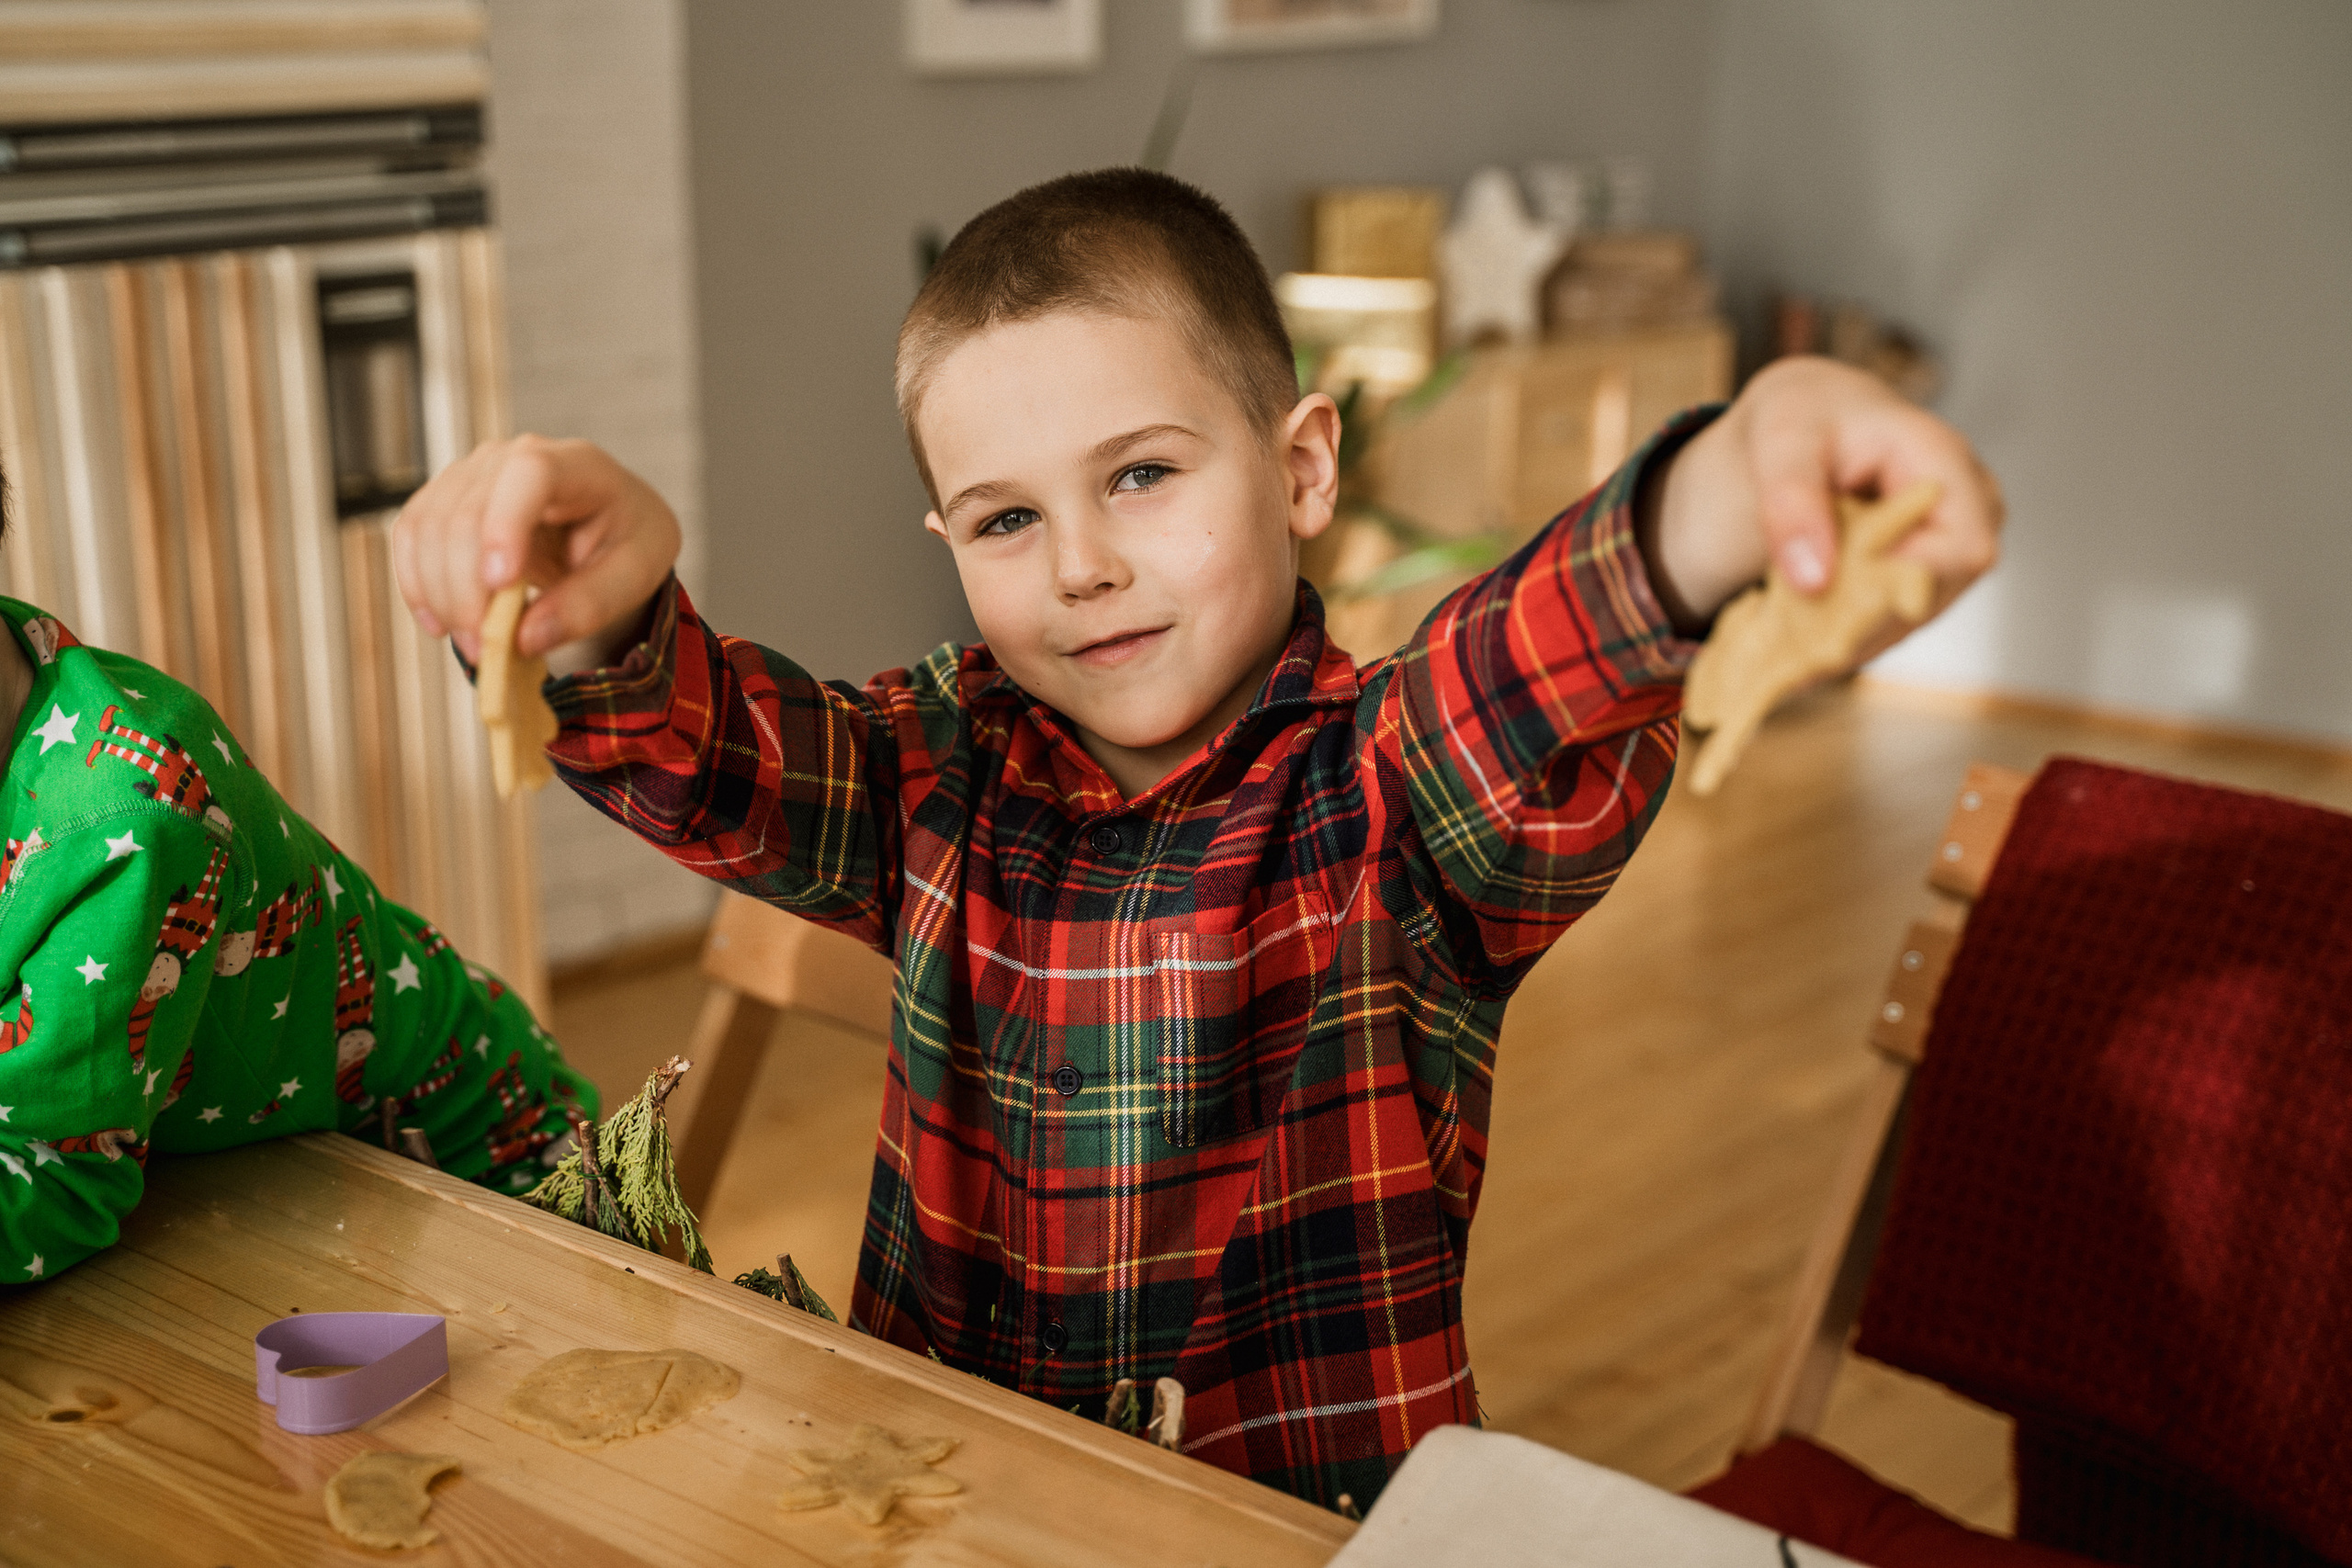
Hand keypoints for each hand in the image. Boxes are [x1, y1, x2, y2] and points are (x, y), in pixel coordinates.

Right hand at [390, 436, 680, 665]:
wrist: (608, 526)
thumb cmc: (627, 542)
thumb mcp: (634, 576)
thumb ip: (588, 605)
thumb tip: (524, 639)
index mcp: (576, 465)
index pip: (529, 474)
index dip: (505, 525)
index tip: (501, 585)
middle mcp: (512, 457)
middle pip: (467, 512)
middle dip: (468, 590)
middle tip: (486, 650)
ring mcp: (471, 474)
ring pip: (429, 526)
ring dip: (440, 594)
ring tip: (473, 645)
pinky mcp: (445, 500)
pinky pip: (411, 536)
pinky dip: (417, 584)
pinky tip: (440, 624)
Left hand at [1641, 356, 2003, 636]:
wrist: (1808, 422)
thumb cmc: (1804, 416)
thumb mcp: (1780, 440)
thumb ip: (1792, 504)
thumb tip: (1815, 582)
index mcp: (1945, 462)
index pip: (1962, 548)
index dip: (1901, 583)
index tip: (1825, 597)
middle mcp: (1967, 509)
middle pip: (1933, 593)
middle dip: (1858, 621)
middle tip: (1784, 634)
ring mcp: (1952, 548)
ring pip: (1908, 619)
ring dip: (1845, 636)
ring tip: (1783, 634)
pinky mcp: (1927, 575)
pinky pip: (1890, 624)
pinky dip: (1842, 635)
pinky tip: (1798, 636)